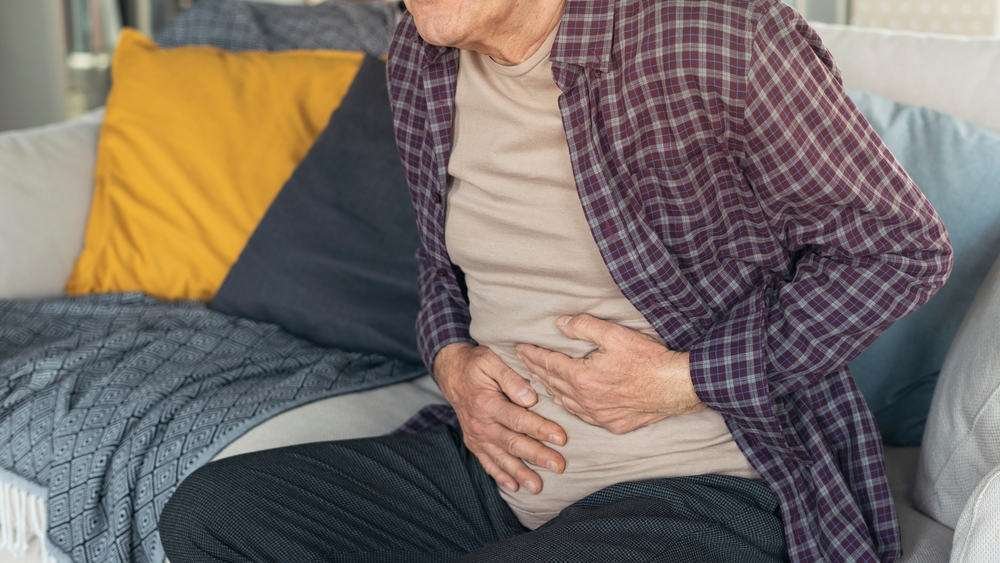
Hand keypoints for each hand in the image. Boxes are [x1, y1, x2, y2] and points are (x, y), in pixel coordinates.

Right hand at [432, 342, 567, 494]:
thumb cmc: (476, 365)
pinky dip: (499, 476)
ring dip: (520, 473)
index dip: (540, 429)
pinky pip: (487, 462)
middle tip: (559, 466)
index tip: (561, 438)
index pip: (518, 419)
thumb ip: (511, 378)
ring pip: (501, 458)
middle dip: (537, 456)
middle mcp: (481, 424)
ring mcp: (477, 436)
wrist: (451, 373)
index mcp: (487, 403)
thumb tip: (530, 398)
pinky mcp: (474, 443)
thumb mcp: (491, 361)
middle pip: (513, 443)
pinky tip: (513, 487)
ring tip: (538, 487)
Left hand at [514, 314, 704, 434]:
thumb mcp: (614, 334)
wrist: (675, 387)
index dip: (532, 354)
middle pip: (552, 383)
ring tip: (539, 378)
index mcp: (581, 376)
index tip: (519, 348)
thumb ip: (583, 327)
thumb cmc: (647, 359)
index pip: (548, 363)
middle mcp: (584, 399)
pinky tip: (567, 400)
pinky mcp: (611, 424)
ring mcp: (597, 415)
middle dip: (535, 369)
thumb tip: (559, 323)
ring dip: (549, 388)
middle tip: (523, 360)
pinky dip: (569, 405)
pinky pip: (582, 415)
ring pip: (564, 401)